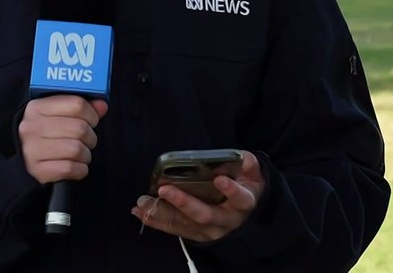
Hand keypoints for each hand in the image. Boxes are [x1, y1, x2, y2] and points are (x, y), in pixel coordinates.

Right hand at [19, 95, 108, 183]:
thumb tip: (102, 105)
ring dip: (85, 155)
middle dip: (90, 137)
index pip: (76, 104)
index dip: (92, 114)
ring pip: (77, 150)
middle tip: (86, 140)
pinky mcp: (37, 171)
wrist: (19, 160)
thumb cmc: (42, 134)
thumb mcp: (54, 115)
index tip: (92, 120)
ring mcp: (32, 150)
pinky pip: (70, 168)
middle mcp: (32, 127)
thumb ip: (79, 108)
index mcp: (37, 108)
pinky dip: (79, 170)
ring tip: (80, 154)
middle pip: (80, 128)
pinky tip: (75, 166)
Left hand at [131, 150, 264, 241]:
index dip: (232, 191)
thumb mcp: (253, 174)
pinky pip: (175, 229)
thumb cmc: (245, 186)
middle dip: (184, 203)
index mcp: (243, 204)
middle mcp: (226, 221)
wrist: (244, 213)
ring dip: (163, 213)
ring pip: (186, 224)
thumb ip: (249, 164)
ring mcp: (210, 230)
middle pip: (206, 215)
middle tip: (165, 189)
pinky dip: (156, 221)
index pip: (241, 199)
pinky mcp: (196, 234)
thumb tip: (243, 158)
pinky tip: (139, 212)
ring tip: (143, 202)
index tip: (219, 179)